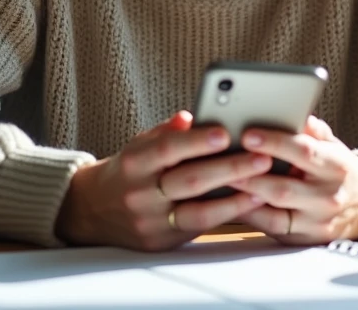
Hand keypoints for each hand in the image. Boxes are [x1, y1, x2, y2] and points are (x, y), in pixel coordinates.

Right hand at [56, 110, 271, 250]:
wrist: (92, 210)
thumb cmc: (129, 170)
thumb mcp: (140, 145)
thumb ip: (167, 133)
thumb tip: (192, 116)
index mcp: (134, 163)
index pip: (167, 149)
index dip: (196, 141)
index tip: (226, 132)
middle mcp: (141, 194)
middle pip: (189, 181)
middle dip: (229, 169)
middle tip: (262, 157)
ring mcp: (151, 222)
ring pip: (197, 212)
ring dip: (235, 199)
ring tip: (264, 183)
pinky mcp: (162, 242)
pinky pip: (199, 228)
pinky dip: (226, 215)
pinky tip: (250, 203)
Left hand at [231, 116, 357, 243]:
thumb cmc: (339, 169)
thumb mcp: (333, 145)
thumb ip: (314, 131)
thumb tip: (297, 114)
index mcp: (337, 167)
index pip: (304, 152)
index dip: (275, 143)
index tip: (249, 134)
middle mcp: (329, 197)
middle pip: (284, 188)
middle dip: (251, 174)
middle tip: (224, 160)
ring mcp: (317, 223)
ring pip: (274, 213)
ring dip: (245, 197)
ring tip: (222, 180)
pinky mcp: (305, 239)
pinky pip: (272, 228)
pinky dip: (251, 215)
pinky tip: (234, 201)